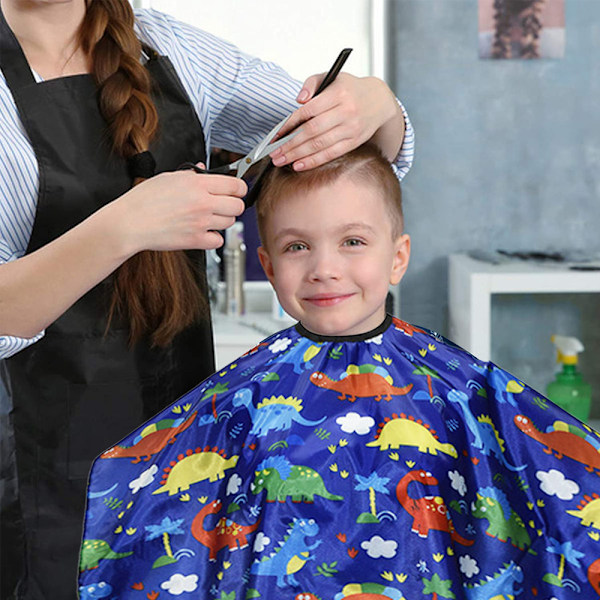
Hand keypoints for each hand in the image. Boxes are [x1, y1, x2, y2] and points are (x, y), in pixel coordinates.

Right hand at [112, 168, 246, 254]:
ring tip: (208, 218)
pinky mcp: (196, 240)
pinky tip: (202, 232)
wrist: (129, 223)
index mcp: (197, 184)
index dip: (239, 188)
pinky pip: (218, 241)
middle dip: (233, 205)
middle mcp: (202, 202)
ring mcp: (201, 223)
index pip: (235, 185)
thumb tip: (203, 169)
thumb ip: (190, 174)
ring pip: (230, 223)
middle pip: (238, 206)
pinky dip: (213, 238)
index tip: (237, 191)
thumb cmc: (143, 201)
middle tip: (224, 205)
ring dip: (222, 221)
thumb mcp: (167, 178)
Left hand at [270, 72, 403, 169]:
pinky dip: (314, 161)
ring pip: (320, 144)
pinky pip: (331, 154)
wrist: (379, 101)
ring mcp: (351, 128)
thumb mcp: (332, 77)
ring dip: (298, 155)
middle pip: (312, 131)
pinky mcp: (354, 141)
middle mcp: (346, 111)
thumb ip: (312, 83)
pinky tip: (300, 165)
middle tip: (274, 153)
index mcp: (337, 93)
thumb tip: (298, 100)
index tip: (276, 135)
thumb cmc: (350, 89)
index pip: (308, 111)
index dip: (289, 124)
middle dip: (290, 144)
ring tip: (282, 161)